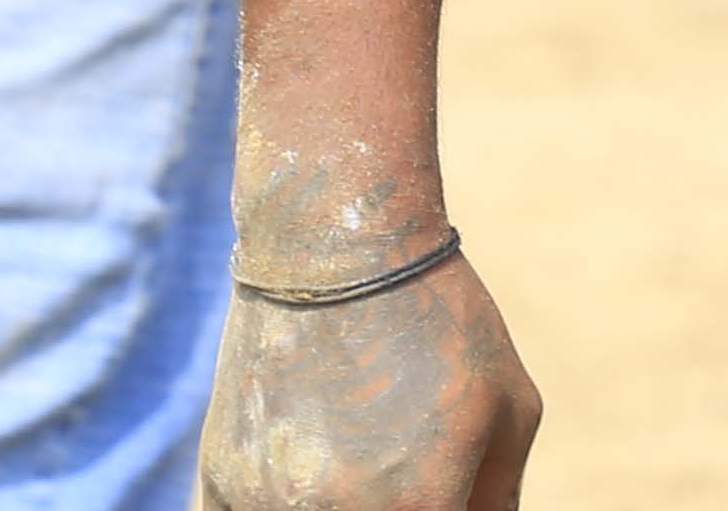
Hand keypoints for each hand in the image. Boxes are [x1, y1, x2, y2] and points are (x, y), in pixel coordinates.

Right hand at [198, 250, 541, 509]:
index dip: (441, 510)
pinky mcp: (219, 482)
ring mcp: (268, 505)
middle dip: (393, 503)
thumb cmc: (437, 321)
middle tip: (392, 458)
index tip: (434, 488)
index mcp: (419, 508)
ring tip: (348, 446)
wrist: (333, 244)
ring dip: (332, 503)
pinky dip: (276, 505)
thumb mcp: (508, 406)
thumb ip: (496, 502)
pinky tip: (300, 475)